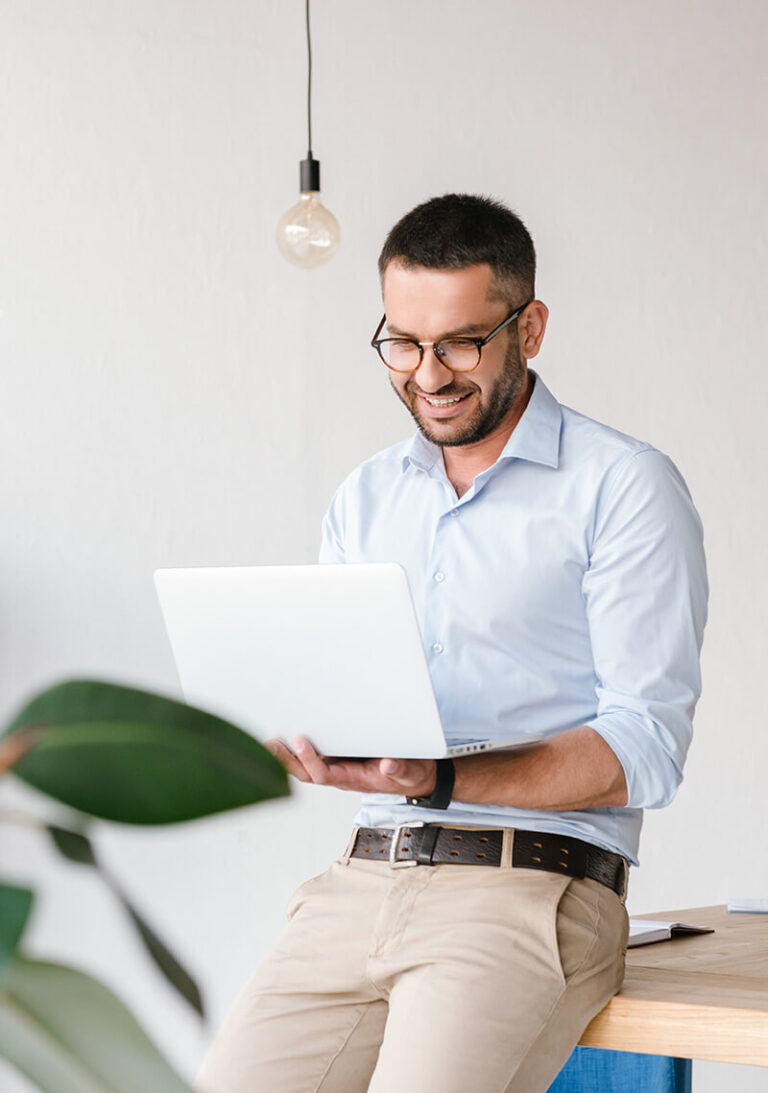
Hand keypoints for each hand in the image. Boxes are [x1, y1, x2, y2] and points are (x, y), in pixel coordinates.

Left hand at [265, 736, 436, 797]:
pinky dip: (299, 751)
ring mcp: (340, 768)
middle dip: (287, 761)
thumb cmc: (410, 774)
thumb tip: (388, 765)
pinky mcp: (342, 758)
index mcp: (354, 779)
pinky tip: (287, 738)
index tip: (302, 741)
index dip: (310, 760)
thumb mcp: (410, 773)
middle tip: (271, 743)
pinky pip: (315, 757)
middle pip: (307, 773)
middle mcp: (342, 775)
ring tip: (271, 740)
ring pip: (307, 767)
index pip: (324, 774)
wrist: (416, 777)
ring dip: (288, 757)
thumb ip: (400, 770)